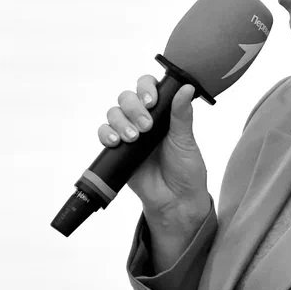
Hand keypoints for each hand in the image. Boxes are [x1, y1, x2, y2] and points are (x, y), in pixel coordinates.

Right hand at [97, 74, 209, 233]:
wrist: (175, 201)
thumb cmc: (185, 170)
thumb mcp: (186, 141)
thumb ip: (182, 115)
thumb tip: (186, 88)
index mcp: (162, 113)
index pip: (148, 88)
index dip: (145, 88)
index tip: (151, 101)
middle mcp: (144, 119)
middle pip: (127, 98)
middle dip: (133, 108)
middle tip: (146, 126)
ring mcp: (129, 134)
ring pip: (114, 113)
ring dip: (120, 121)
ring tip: (133, 138)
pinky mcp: (118, 151)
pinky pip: (104, 134)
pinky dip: (106, 134)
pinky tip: (116, 142)